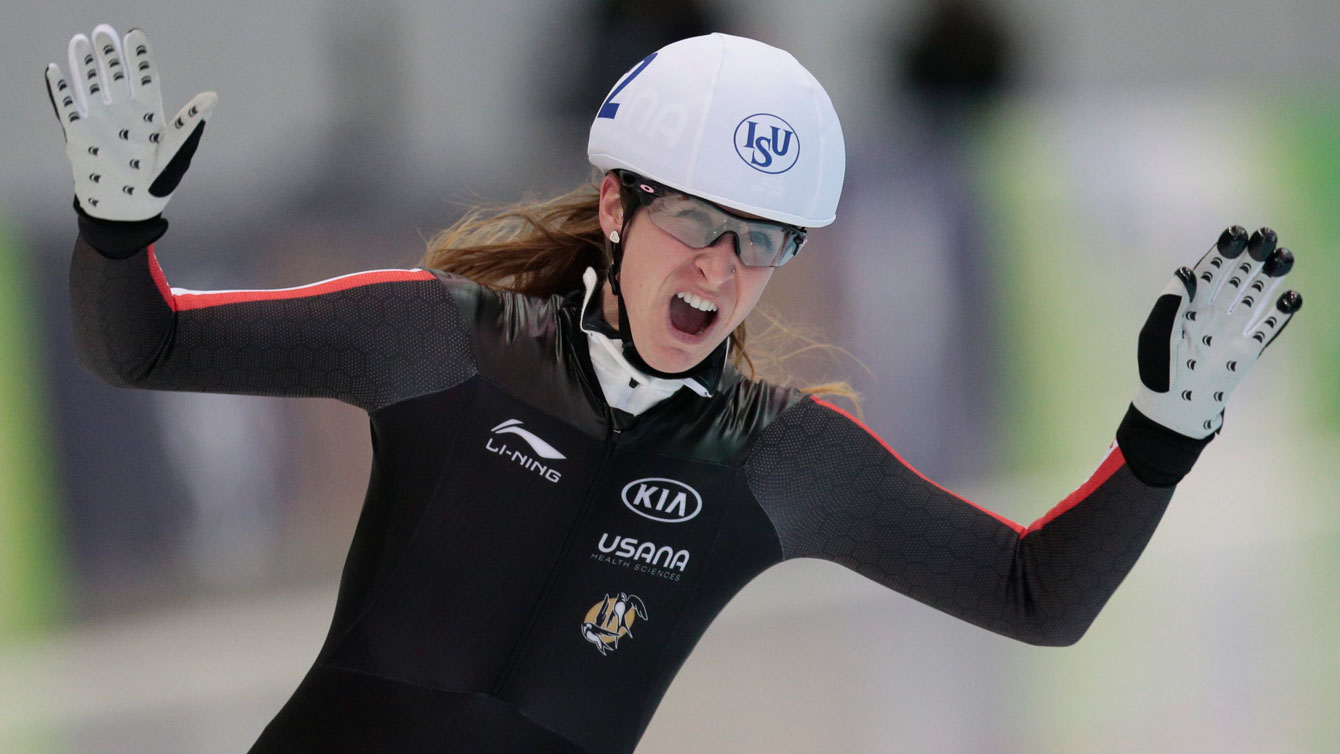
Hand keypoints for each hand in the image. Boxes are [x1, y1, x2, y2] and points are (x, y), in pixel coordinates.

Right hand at [45, 24, 214, 220]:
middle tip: (103, 32)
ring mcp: (100, 122)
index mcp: (149, 116)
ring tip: (80, 41)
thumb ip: (189, 123)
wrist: (125, 214)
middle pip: (115, 76)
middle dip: (109, 54)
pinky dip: (61, 89)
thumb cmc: (156, 186)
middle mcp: (123, 114)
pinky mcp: (78, 135)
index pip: (144, 78)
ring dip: (85, 64)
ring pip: (90, 86)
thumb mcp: (176, 153)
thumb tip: (213, 96)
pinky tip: (55, 70)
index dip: (139, 56)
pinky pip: (67, 106)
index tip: (134, 34)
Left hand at [1133, 226, 1302, 438]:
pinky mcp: (1249, 351)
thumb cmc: (1159, 370)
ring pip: (1256, 296)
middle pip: (1238, 277)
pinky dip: (1282, 313)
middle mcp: (1215, 313)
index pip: (1210, 272)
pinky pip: (1269, 328)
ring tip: (1283, 255)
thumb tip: (1185, 271)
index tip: (1236, 233)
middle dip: (1252, 256)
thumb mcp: (1156, 333)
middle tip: (1267, 235)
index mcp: (1190, 306)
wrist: (1174, 407)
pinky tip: (1292, 296)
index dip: (1223, 252)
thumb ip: (1169, 302)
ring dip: (1271, 276)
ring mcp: (1233, 331)